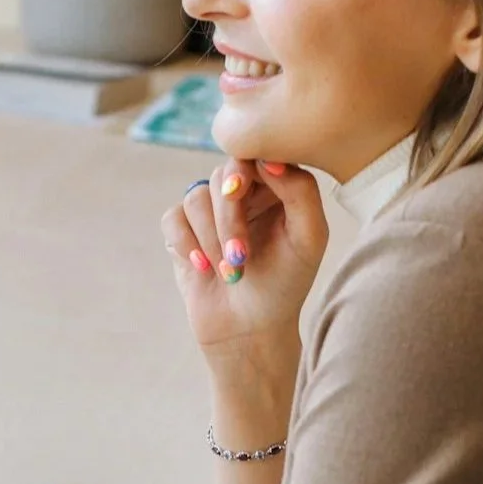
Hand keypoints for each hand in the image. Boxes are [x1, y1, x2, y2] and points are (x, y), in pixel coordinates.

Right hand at [161, 159, 328, 361]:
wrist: (250, 329)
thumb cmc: (286, 283)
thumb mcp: (309, 238)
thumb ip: (301, 191)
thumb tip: (269, 159)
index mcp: (276, 186)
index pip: (256, 154)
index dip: (247, 170)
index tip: (243, 192)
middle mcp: (242, 192)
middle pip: (223, 176)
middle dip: (229, 219)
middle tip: (239, 256)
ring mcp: (210, 210)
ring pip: (196, 197)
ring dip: (211, 238)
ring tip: (229, 271)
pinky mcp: (183, 230)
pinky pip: (173, 218)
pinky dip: (186, 244)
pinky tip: (203, 268)